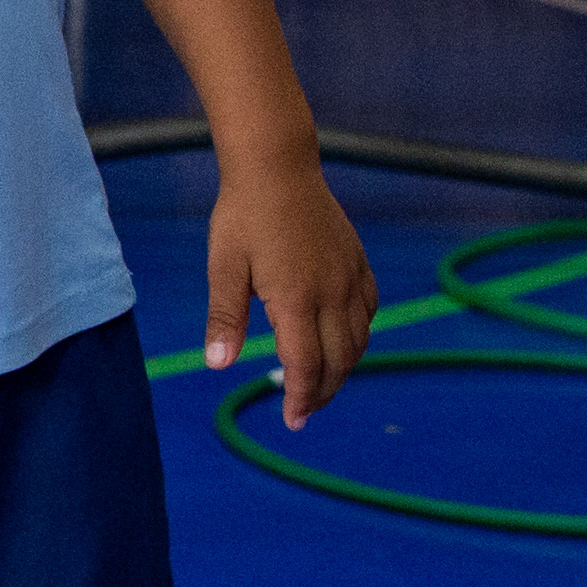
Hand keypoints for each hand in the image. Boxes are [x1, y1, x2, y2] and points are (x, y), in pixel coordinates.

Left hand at [204, 158, 373, 429]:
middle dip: (322, 392)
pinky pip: (369, 310)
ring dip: (342, 368)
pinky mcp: (358, 261)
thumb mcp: (223, 267)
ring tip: (319, 383)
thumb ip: (224, 319)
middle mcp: (331, 291)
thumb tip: (217, 365)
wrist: (276, 166)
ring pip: (358, 339)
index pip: (306, 364)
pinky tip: (341, 341)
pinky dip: (358, 335)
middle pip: (338, 360)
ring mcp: (350, 276)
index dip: (301, 397)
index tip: (292, 420)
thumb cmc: (242, 215)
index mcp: (296, 297)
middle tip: (302, 410)